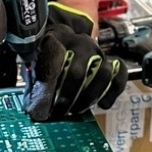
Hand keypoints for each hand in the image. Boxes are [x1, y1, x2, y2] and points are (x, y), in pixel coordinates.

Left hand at [24, 2, 127, 120]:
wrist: (63, 40)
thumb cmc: (46, 55)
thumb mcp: (34, 63)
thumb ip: (34, 81)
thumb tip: (33, 108)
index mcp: (56, 39)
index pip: (53, 61)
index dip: (49, 86)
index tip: (44, 105)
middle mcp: (80, 42)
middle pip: (77, 72)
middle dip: (68, 97)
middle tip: (59, 112)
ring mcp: (97, 51)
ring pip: (102, 73)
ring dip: (89, 97)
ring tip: (77, 110)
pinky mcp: (110, 60)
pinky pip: (119, 74)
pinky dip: (113, 91)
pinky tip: (103, 105)